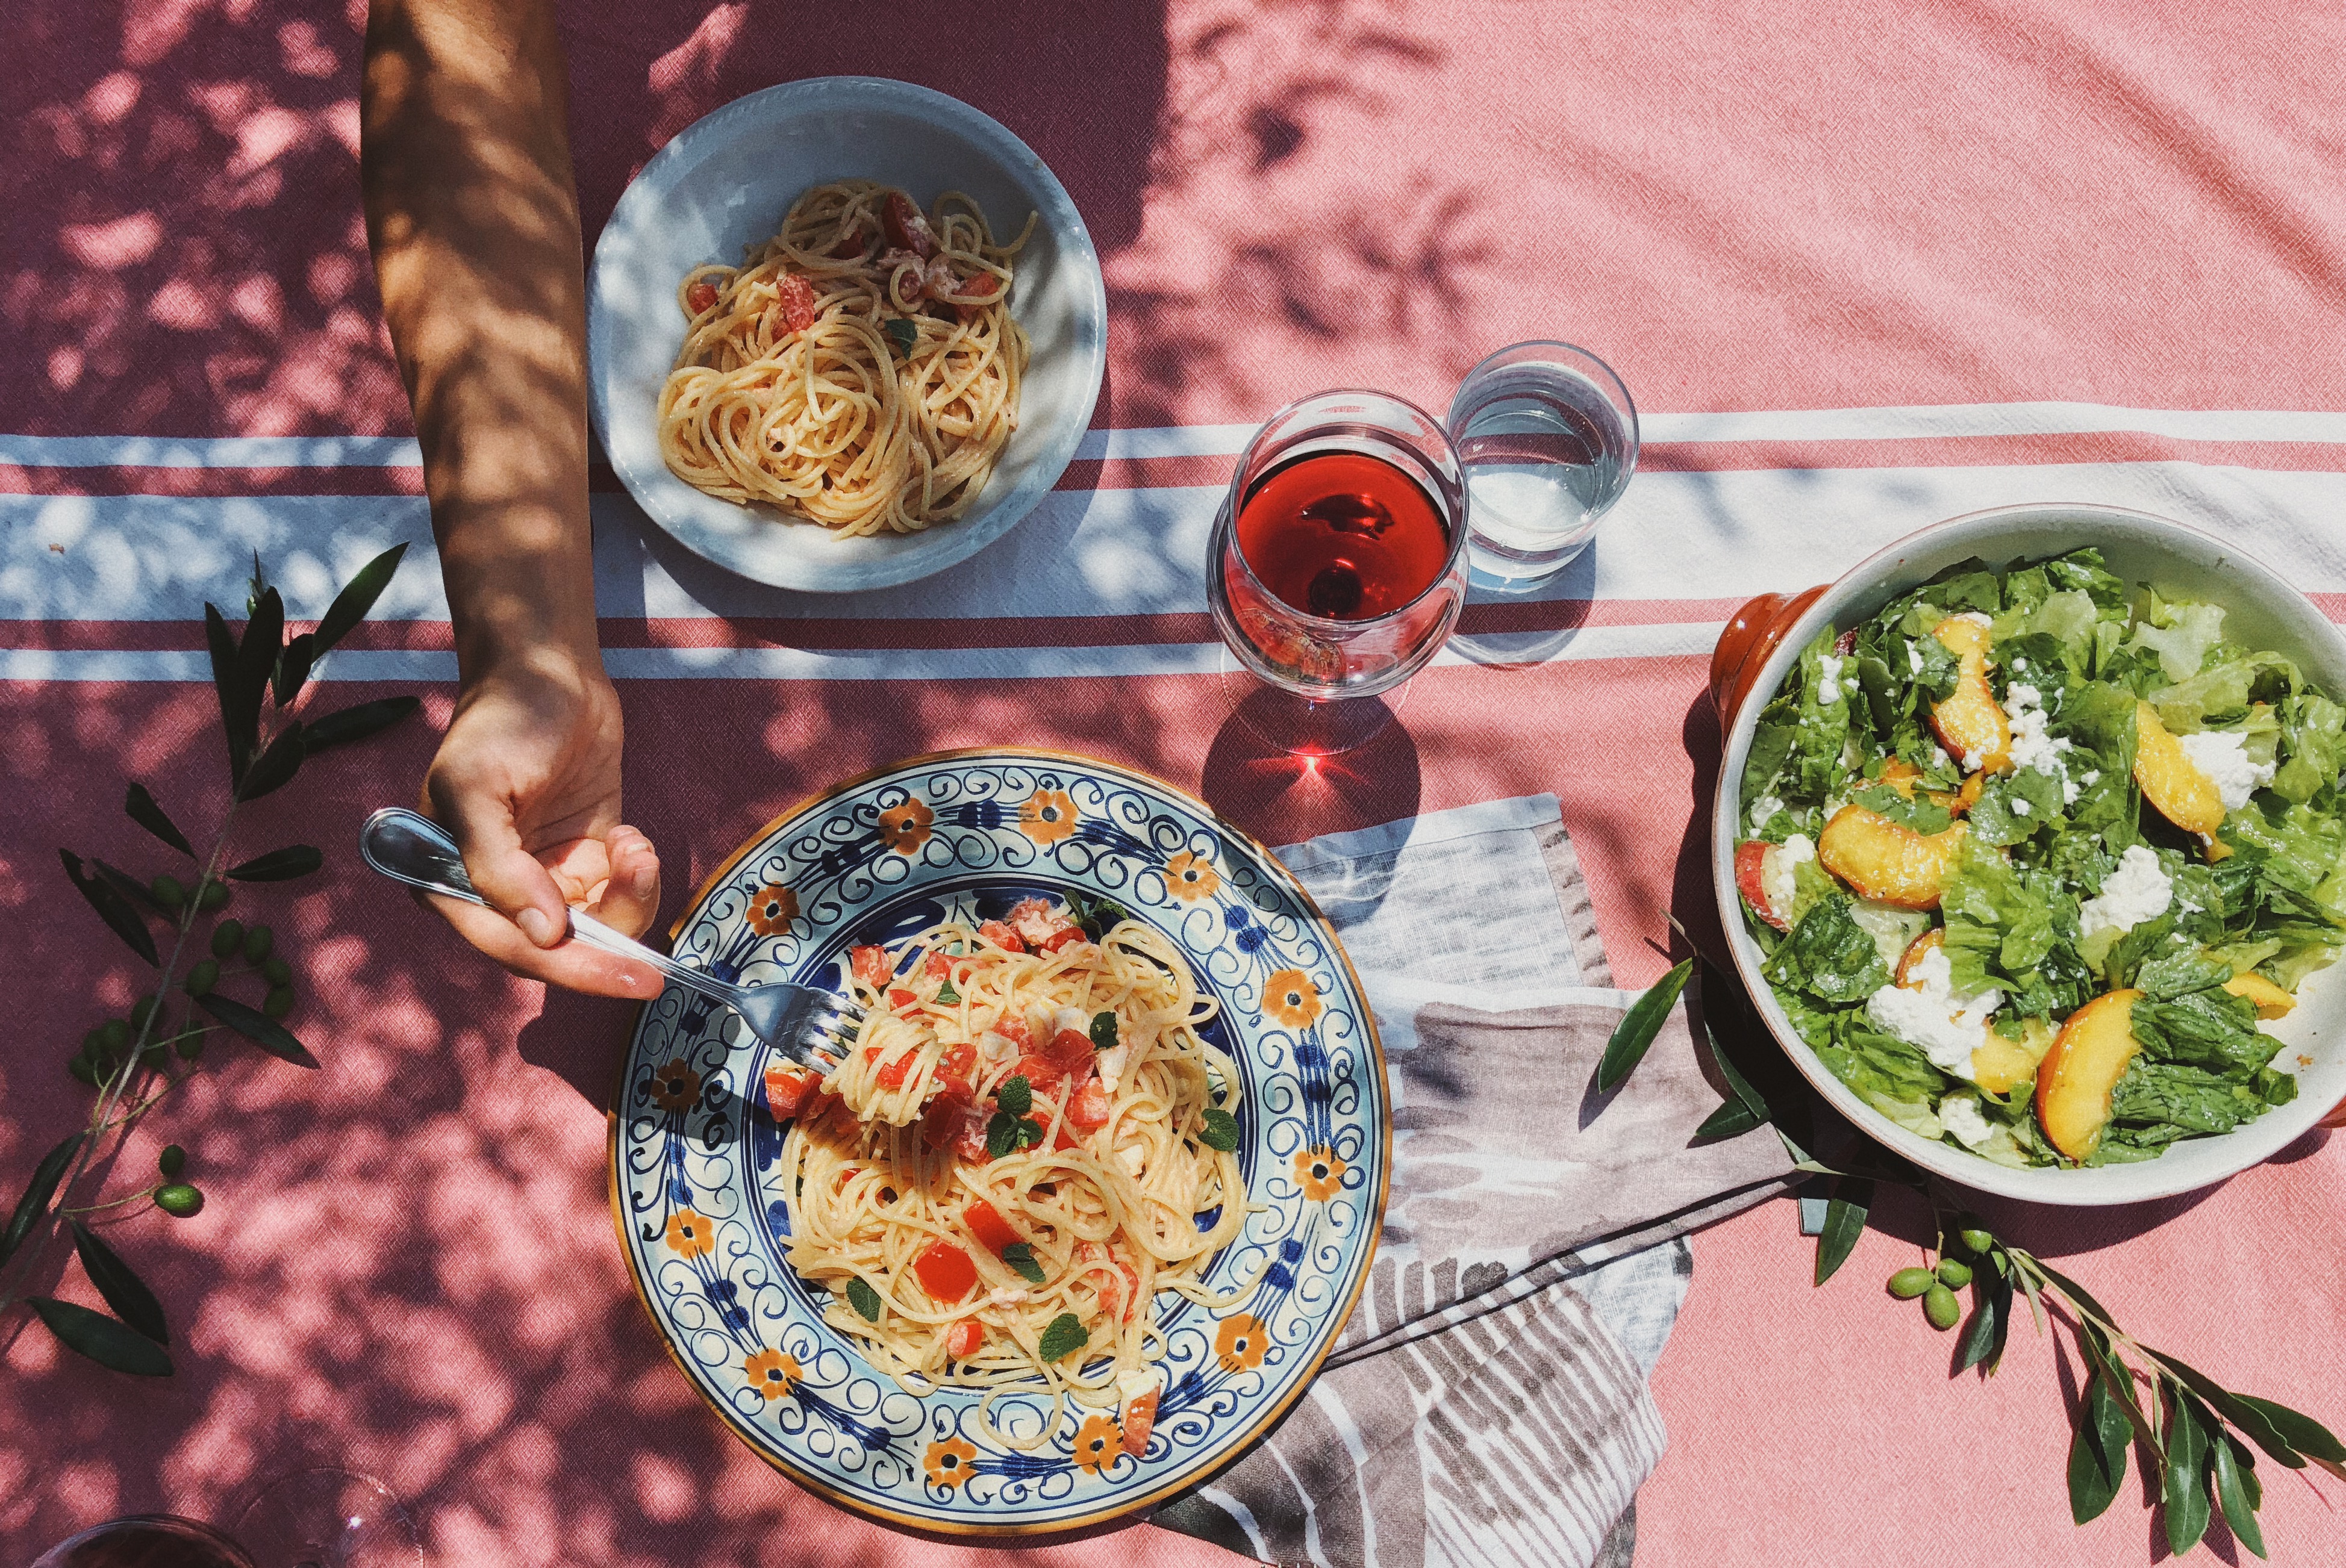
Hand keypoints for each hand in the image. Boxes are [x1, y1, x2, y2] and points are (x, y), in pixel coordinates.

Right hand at [420, 650, 662, 996]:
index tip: (621, 978)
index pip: (510, 945)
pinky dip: (635, 876)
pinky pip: (617, 893)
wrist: (547, 669)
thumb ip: (498, 867)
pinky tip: (630, 837)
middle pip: (556, 949)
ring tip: (634, 849)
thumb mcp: (479, 787)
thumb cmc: (502, 720)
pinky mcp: (585, 856)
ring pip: (595, 926)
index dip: (567, 967)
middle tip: (652, 972)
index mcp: (449, 880)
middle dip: (606, 953)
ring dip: (627, 900)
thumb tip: (541, 933)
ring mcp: (545, 874)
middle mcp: (496, 888)